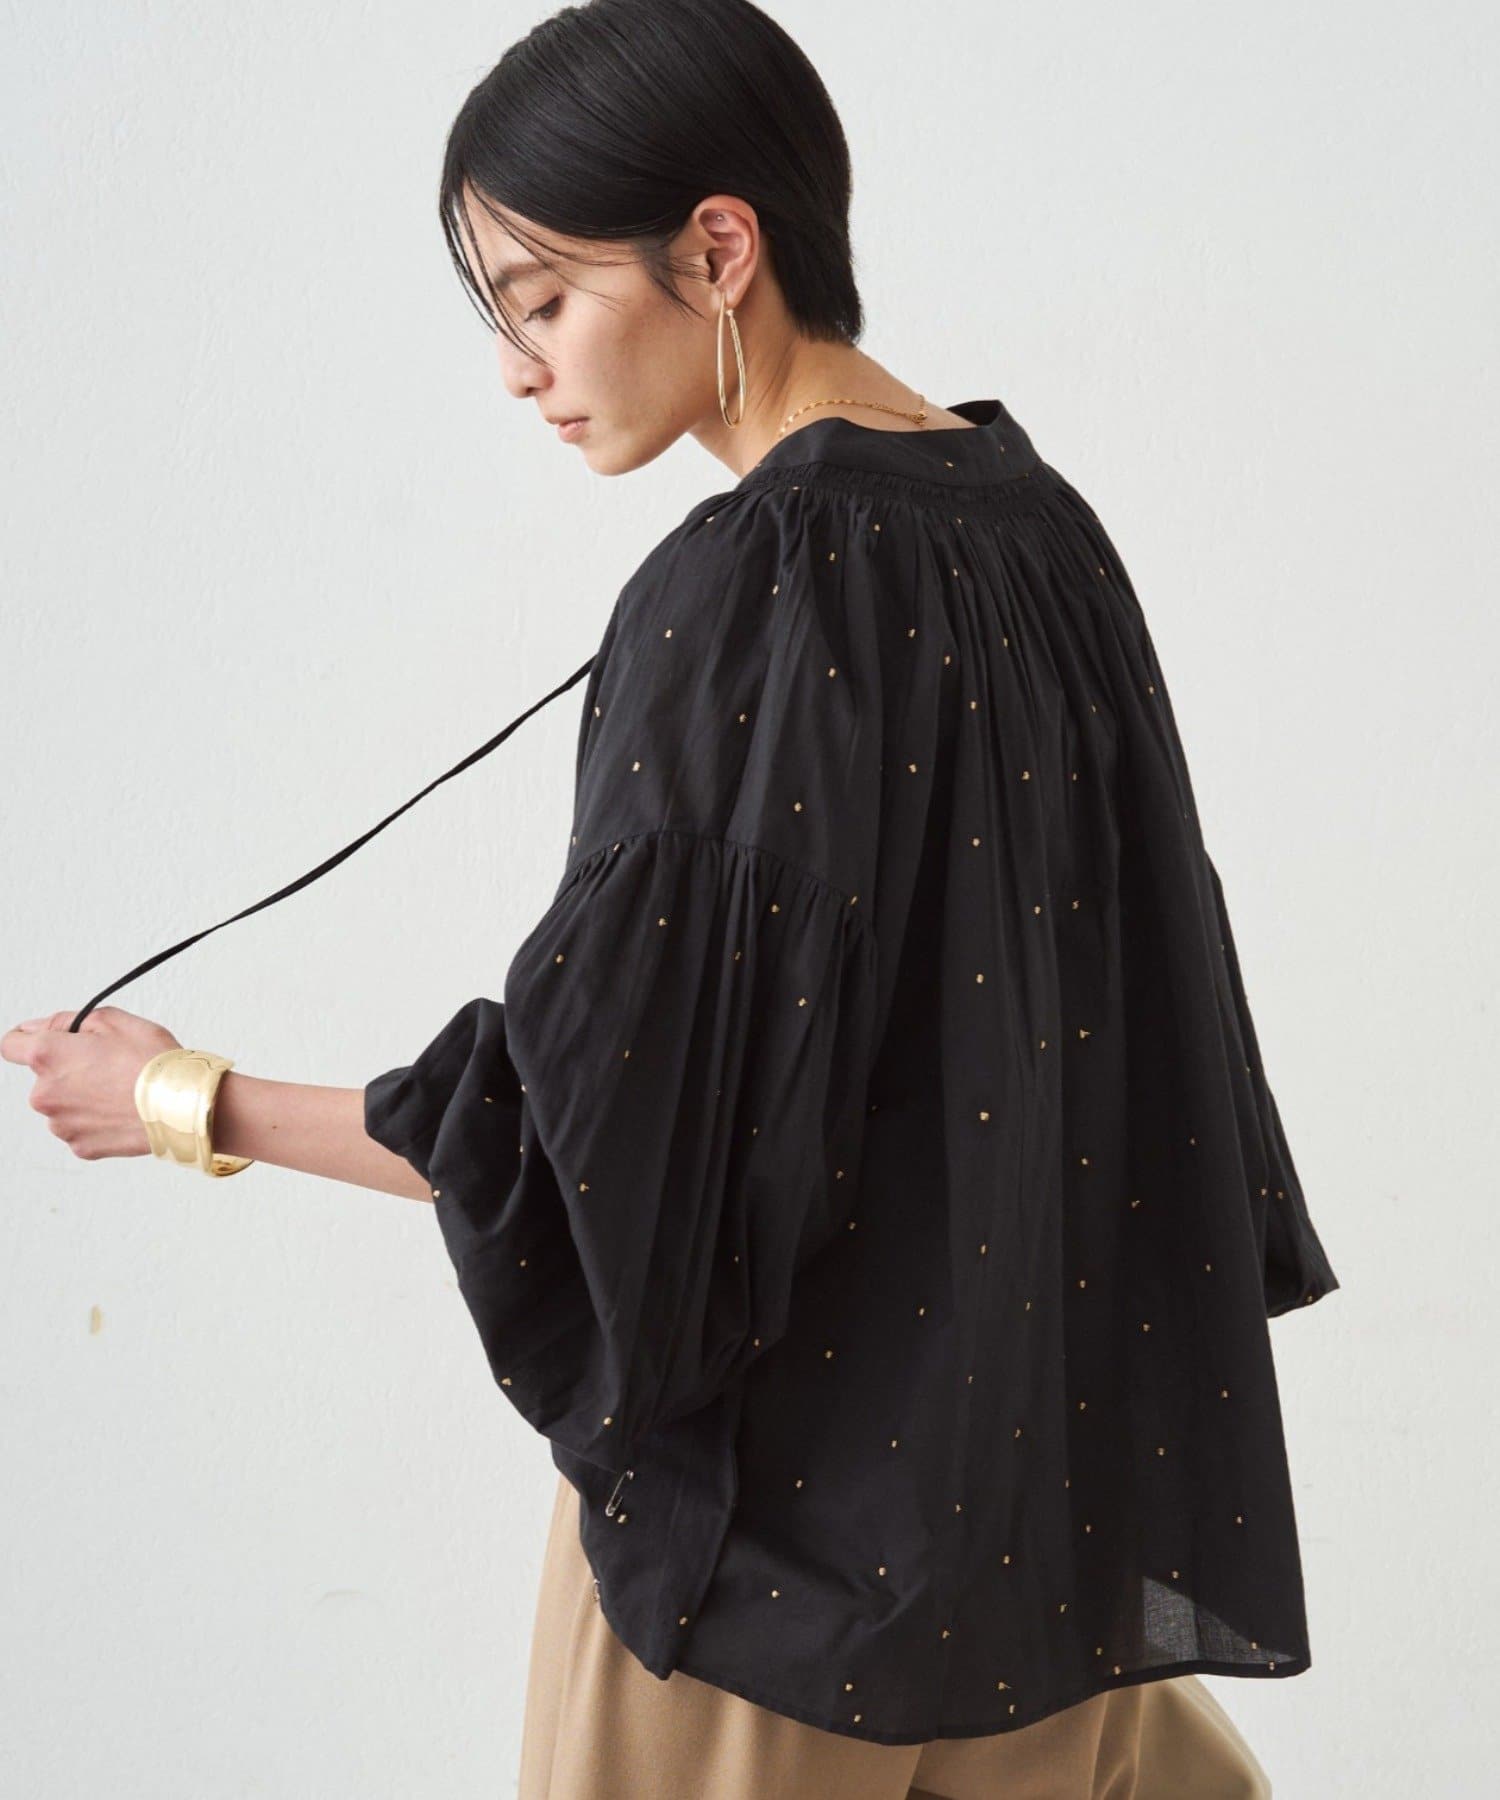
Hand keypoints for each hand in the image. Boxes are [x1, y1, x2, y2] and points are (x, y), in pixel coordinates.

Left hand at [1, 1005, 182, 1160]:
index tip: (43, 1041)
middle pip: (43, 1077)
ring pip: (62, 1105)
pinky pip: (80, 1129)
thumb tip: (41, 1027)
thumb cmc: (152, 1062)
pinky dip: (96, 1120)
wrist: (181, 1105)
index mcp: (48, 1056)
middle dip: (67, 1071)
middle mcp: (44, 1093)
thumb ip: (67, 1020)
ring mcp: (60, 1124)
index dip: (26, 1038)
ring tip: (119, 1091)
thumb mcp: (112, 1019)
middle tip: (106, 1065)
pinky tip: (121, 1111)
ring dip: (81, 1098)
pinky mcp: (80, 1146)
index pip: (10, 1045)